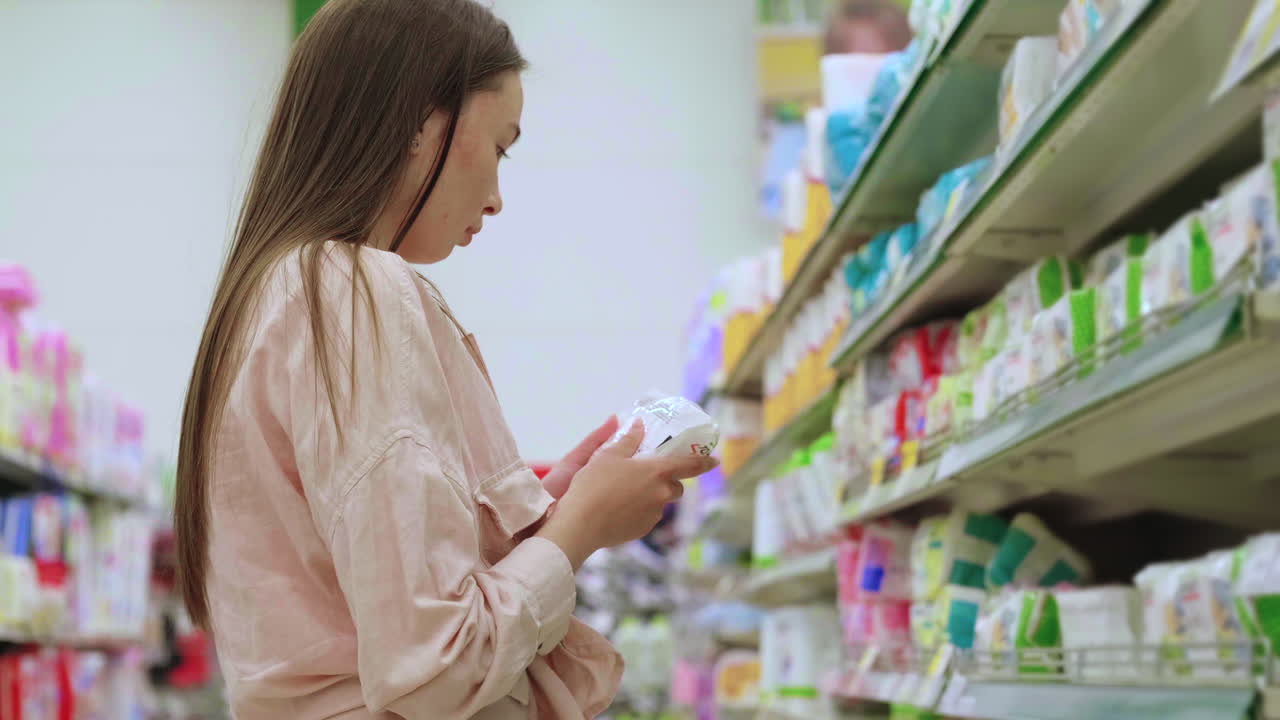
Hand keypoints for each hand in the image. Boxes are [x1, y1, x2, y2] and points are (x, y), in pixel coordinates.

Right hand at [536, 422, 717, 568]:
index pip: (690, 465)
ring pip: (659, 502)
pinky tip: (618, 508)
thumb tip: (639, 425)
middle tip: (645, 475)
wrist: (581, 523)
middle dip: (666, 481)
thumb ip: (628, 439)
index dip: (705, 461)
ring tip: (624, 492)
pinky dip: (638, 511)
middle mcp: (661, 494)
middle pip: (674, 487)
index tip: (715, 461)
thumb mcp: (608, 455)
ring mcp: (653, 514)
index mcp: (658, 472)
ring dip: (650, 496)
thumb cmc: (594, 484)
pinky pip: (646, 516)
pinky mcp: (642, 530)